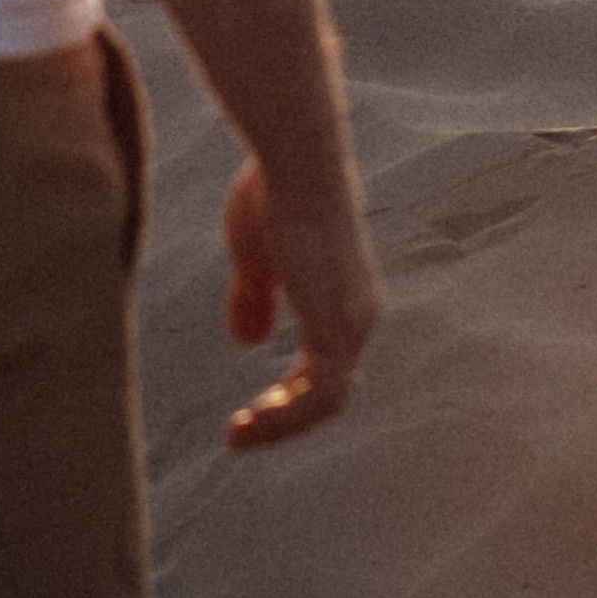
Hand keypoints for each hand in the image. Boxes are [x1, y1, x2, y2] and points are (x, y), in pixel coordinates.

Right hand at [222, 156, 382, 450]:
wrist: (295, 161)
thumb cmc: (271, 192)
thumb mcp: (254, 253)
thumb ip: (254, 296)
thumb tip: (247, 343)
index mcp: (342, 291)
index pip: (327, 362)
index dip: (290, 392)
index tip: (250, 410)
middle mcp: (359, 310)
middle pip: (330, 388)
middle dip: (284, 414)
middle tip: (241, 431)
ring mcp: (355, 322)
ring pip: (327, 401)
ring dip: (280, 423)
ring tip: (237, 436)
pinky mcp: (341, 329)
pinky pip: (320, 398)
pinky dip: (284, 418)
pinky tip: (247, 424)